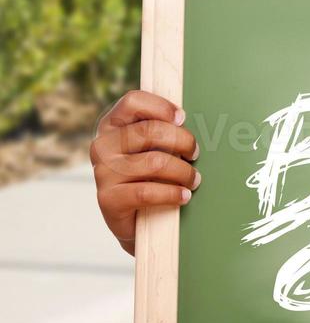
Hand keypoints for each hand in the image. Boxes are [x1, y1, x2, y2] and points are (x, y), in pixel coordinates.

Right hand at [91, 90, 199, 255]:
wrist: (136, 220)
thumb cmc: (150, 175)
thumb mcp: (154, 147)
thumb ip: (162, 129)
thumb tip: (186, 118)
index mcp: (112, 125)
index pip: (132, 101)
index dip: (161, 106)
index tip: (182, 118)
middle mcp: (102, 145)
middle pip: (150, 131)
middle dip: (183, 141)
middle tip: (195, 154)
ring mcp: (102, 172)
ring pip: (155, 162)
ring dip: (184, 171)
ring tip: (194, 179)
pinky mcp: (107, 198)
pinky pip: (147, 192)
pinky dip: (172, 193)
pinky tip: (185, 195)